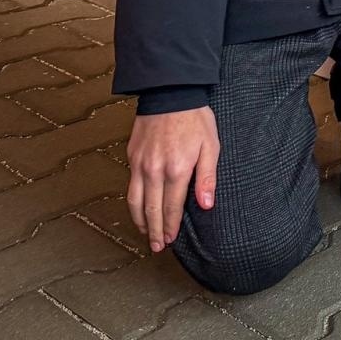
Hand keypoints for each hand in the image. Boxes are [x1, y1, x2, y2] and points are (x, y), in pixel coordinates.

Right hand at [127, 107, 219, 251]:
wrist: (170, 93)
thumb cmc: (195, 118)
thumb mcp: (211, 145)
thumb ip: (207, 177)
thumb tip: (206, 205)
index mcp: (176, 170)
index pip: (171, 207)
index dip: (171, 226)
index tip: (171, 240)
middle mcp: (154, 171)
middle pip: (151, 209)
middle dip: (154, 231)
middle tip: (157, 247)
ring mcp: (140, 164)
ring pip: (135, 201)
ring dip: (140, 221)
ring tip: (146, 234)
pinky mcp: (131, 156)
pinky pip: (130, 186)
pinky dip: (132, 203)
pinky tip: (138, 209)